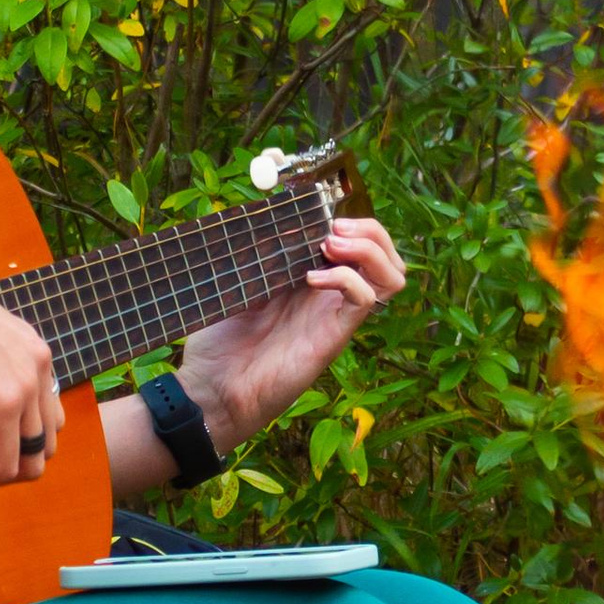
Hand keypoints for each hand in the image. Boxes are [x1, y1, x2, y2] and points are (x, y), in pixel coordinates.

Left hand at [174, 214, 405, 457]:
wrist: (211, 390)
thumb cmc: (219, 344)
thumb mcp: (237, 284)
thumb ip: (259, 255)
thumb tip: (272, 217)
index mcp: (313, 281)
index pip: (360, 245)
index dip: (353, 222)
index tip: (318, 213)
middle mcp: (332, 297)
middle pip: (388, 258)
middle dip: (371, 231)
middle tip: (334, 229)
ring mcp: (335, 317)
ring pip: (391, 277)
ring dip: (370, 251)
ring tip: (332, 245)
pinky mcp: (333, 337)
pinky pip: (365, 301)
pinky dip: (346, 279)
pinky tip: (312, 279)